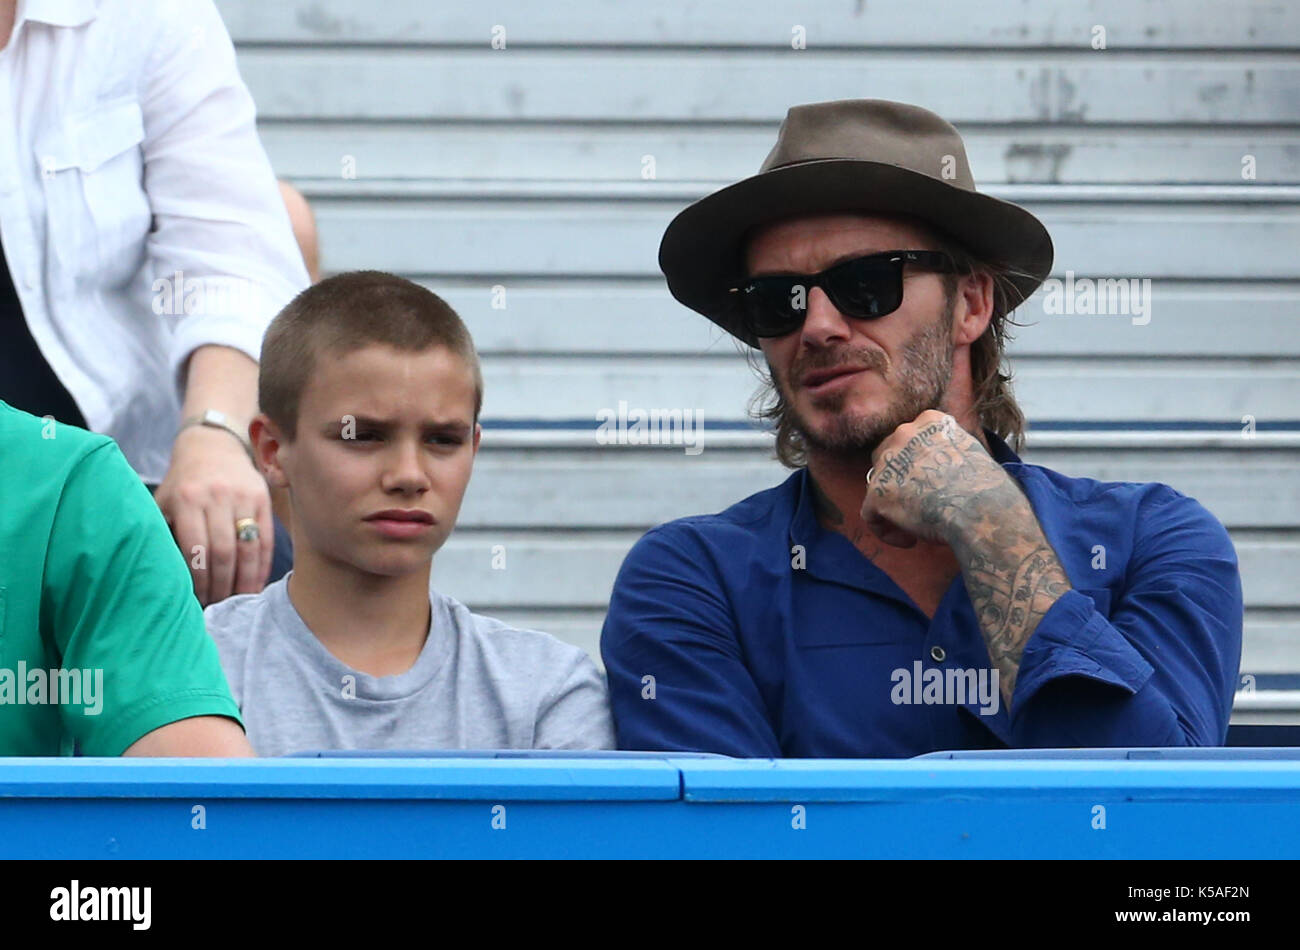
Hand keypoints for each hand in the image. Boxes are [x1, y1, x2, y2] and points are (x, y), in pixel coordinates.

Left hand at [154, 425, 273, 605]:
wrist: (213, 445)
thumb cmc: (183, 482)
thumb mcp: (164, 500)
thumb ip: (163, 533)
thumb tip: (164, 579)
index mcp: (187, 498)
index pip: (195, 549)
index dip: (198, 580)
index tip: (197, 600)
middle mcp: (217, 496)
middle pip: (223, 552)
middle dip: (221, 585)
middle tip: (218, 605)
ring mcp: (243, 496)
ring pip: (247, 548)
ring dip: (245, 579)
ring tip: (238, 600)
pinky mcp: (263, 497)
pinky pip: (265, 538)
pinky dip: (262, 564)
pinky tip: (256, 582)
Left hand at [860, 410, 1015, 547]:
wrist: (981, 510)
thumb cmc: (987, 489)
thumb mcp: (974, 453)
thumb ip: (951, 450)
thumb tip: (949, 465)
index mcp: (930, 422)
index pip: (912, 440)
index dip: (917, 465)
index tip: (933, 485)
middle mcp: (904, 434)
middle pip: (888, 458)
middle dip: (900, 483)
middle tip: (920, 505)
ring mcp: (888, 462)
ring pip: (878, 486)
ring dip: (894, 506)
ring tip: (917, 527)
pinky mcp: (877, 492)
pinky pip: (870, 515)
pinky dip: (887, 531)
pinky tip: (910, 541)